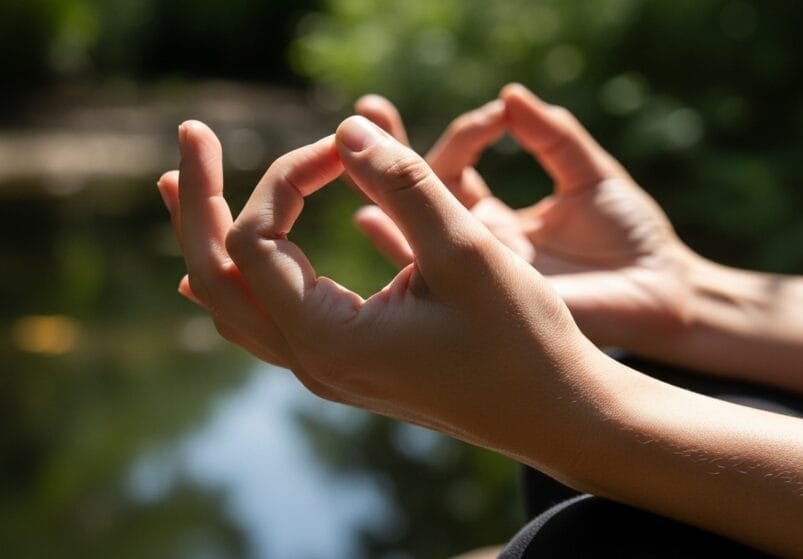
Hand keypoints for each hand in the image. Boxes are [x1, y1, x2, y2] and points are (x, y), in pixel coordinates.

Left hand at [157, 117, 607, 465]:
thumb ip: (403, 185)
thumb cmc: (523, 340)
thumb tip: (345, 129)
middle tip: (191, 136)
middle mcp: (313, 363)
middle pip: (215, 277)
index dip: (288, 175)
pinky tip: (235, 254)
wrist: (557, 413)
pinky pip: (267, 321)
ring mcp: (327, 370)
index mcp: (329, 339)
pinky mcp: (349, 364)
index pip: (259, 241)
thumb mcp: (466, 253)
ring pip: (233, 303)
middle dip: (199, 203)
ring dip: (208, 239)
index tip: (343, 145)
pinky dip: (242, 275)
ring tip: (180, 186)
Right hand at [355, 85, 699, 357]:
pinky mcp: (487, 301)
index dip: (466, 133)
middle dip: (390, 153)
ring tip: (349, 151)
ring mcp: (476, 276)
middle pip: (416, 197)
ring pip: (413, 233)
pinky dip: (396, 249)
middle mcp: (476, 246)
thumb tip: (510, 94)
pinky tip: (370, 218)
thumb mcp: (591, 177)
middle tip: (368, 109)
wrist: (664, 294)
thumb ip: (553, 137)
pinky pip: (429, 279)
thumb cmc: (634, 237)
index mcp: (496, 219)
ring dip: (381, 193)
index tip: (494, 114)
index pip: (455, 167)